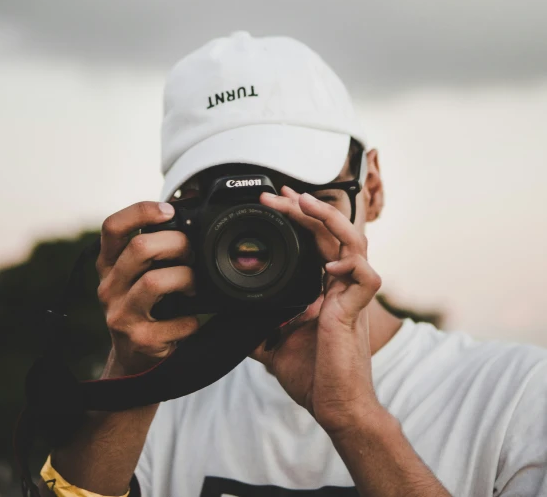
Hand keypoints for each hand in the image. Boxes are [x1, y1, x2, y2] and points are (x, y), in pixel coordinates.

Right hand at [96, 201, 199, 375]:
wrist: (134, 356)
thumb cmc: (144, 303)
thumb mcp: (139, 272)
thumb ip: (154, 244)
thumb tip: (189, 204)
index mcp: (109, 263)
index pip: (112, 226)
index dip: (141, 211)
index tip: (169, 211)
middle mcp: (109, 286)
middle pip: (139, 248)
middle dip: (176, 243)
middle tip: (191, 254)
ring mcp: (121, 314)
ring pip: (156, 281)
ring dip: (186, 278)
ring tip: (193, 285)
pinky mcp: (139, 339)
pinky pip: (176, 321)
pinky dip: (191, 320)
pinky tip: (191, 320)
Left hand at [250, 187, 382, 434]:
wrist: (333, 407)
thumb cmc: (313, 376)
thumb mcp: (275, 344)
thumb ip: (261, 328)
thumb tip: (232, 321)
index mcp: (326, 288)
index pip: (316, 241)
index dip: (300, 217)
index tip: (277, 201)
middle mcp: (342, 286)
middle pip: (331, 233)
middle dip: (306, 208)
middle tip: (280, 193)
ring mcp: (352, 297)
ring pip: (355, 242)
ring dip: (330, 219)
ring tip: (305, 203)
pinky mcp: (358, 313)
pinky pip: (368, 277)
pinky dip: (351, 265)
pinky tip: (330, 265)